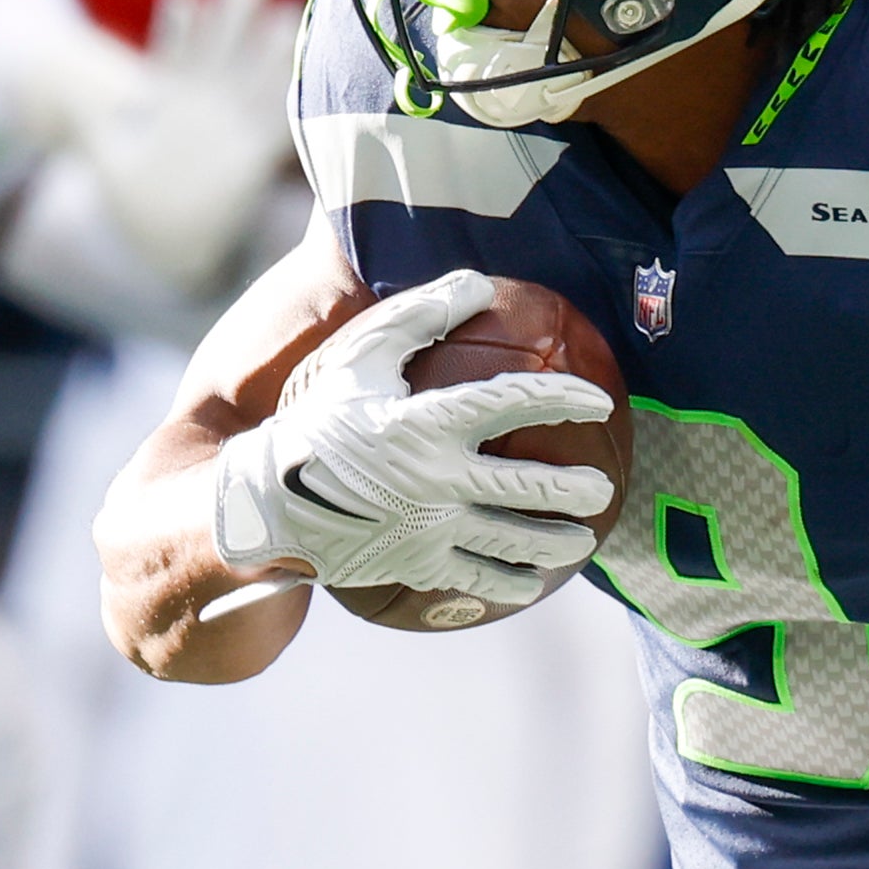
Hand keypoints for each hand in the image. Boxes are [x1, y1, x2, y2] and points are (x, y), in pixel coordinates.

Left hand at [55, 0, 298, 292]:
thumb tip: (47, 88)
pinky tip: (311, 80)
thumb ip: (89, 120)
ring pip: (256, 78)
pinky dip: (296, 105)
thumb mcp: (108, 153)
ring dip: (271, 51)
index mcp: (174, 91)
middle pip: (223, 48)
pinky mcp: (257, 156)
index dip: (180, 21)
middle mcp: (209, 99)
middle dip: (234, 15)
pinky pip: (279, 125)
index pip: (176, 48)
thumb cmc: (137, 192)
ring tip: (285, 17)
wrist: (173, 239)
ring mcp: (236, 123)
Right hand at [208, 269, 614, 608]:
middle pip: (526, 486)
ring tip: (584, 540)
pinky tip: (532, 585)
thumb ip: (418, 316)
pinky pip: (476, 578)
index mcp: (426, 423)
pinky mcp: (416, 564)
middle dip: (572, 488)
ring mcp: (428, 528)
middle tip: (602, 488)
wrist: (266, 502)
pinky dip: (509, 583)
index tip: (597, 399)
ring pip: (511, 541)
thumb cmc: (317, 419)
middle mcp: (436, 479)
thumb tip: (478, 283)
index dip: (561, 398)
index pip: (511, 403)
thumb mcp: (359, 357)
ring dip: (556, 543)